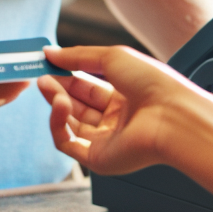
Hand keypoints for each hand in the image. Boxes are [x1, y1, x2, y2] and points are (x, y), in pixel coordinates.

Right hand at [37, 45, 202, 175]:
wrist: (171, 116)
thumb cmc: (152, 83)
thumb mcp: (112, 57)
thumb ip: (78, 55)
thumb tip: (50, 52)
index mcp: (125, 97)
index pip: (88, 87)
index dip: (67, 76)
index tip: (47, 64)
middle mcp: (116, 121)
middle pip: (77, 105)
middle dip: (57, 89)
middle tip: (40, 75)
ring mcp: (107, 141)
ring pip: (70, 123)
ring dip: (56, 103)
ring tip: (47, 85)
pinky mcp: (98, 159)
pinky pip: (67, 143)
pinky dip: (58, 123)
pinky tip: (59, 105)